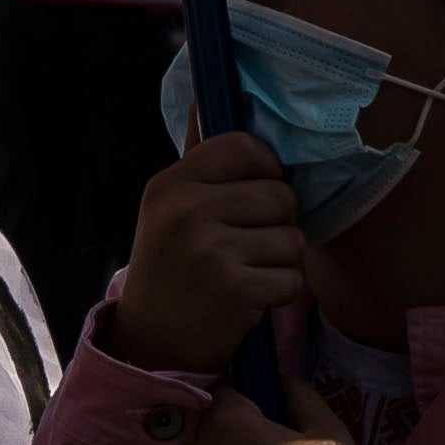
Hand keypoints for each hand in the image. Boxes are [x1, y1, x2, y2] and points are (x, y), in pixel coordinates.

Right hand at [100, 131, 305, 375]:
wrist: (151, 344)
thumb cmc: (169, 269)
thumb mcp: (167, 210)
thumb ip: (195, 161)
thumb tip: (202, 99)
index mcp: (169, 185)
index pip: (244, 146)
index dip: (265, 169)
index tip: (252, 195)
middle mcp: (186, 211)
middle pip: (280, 194)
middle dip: (276, 223)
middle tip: (244, 246)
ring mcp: (210, 251)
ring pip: (293, 238)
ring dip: (279, 261)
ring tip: (244, 273)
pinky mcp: (236, 289)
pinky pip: (293, 277)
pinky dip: (279, 292)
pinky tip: (248, 299)